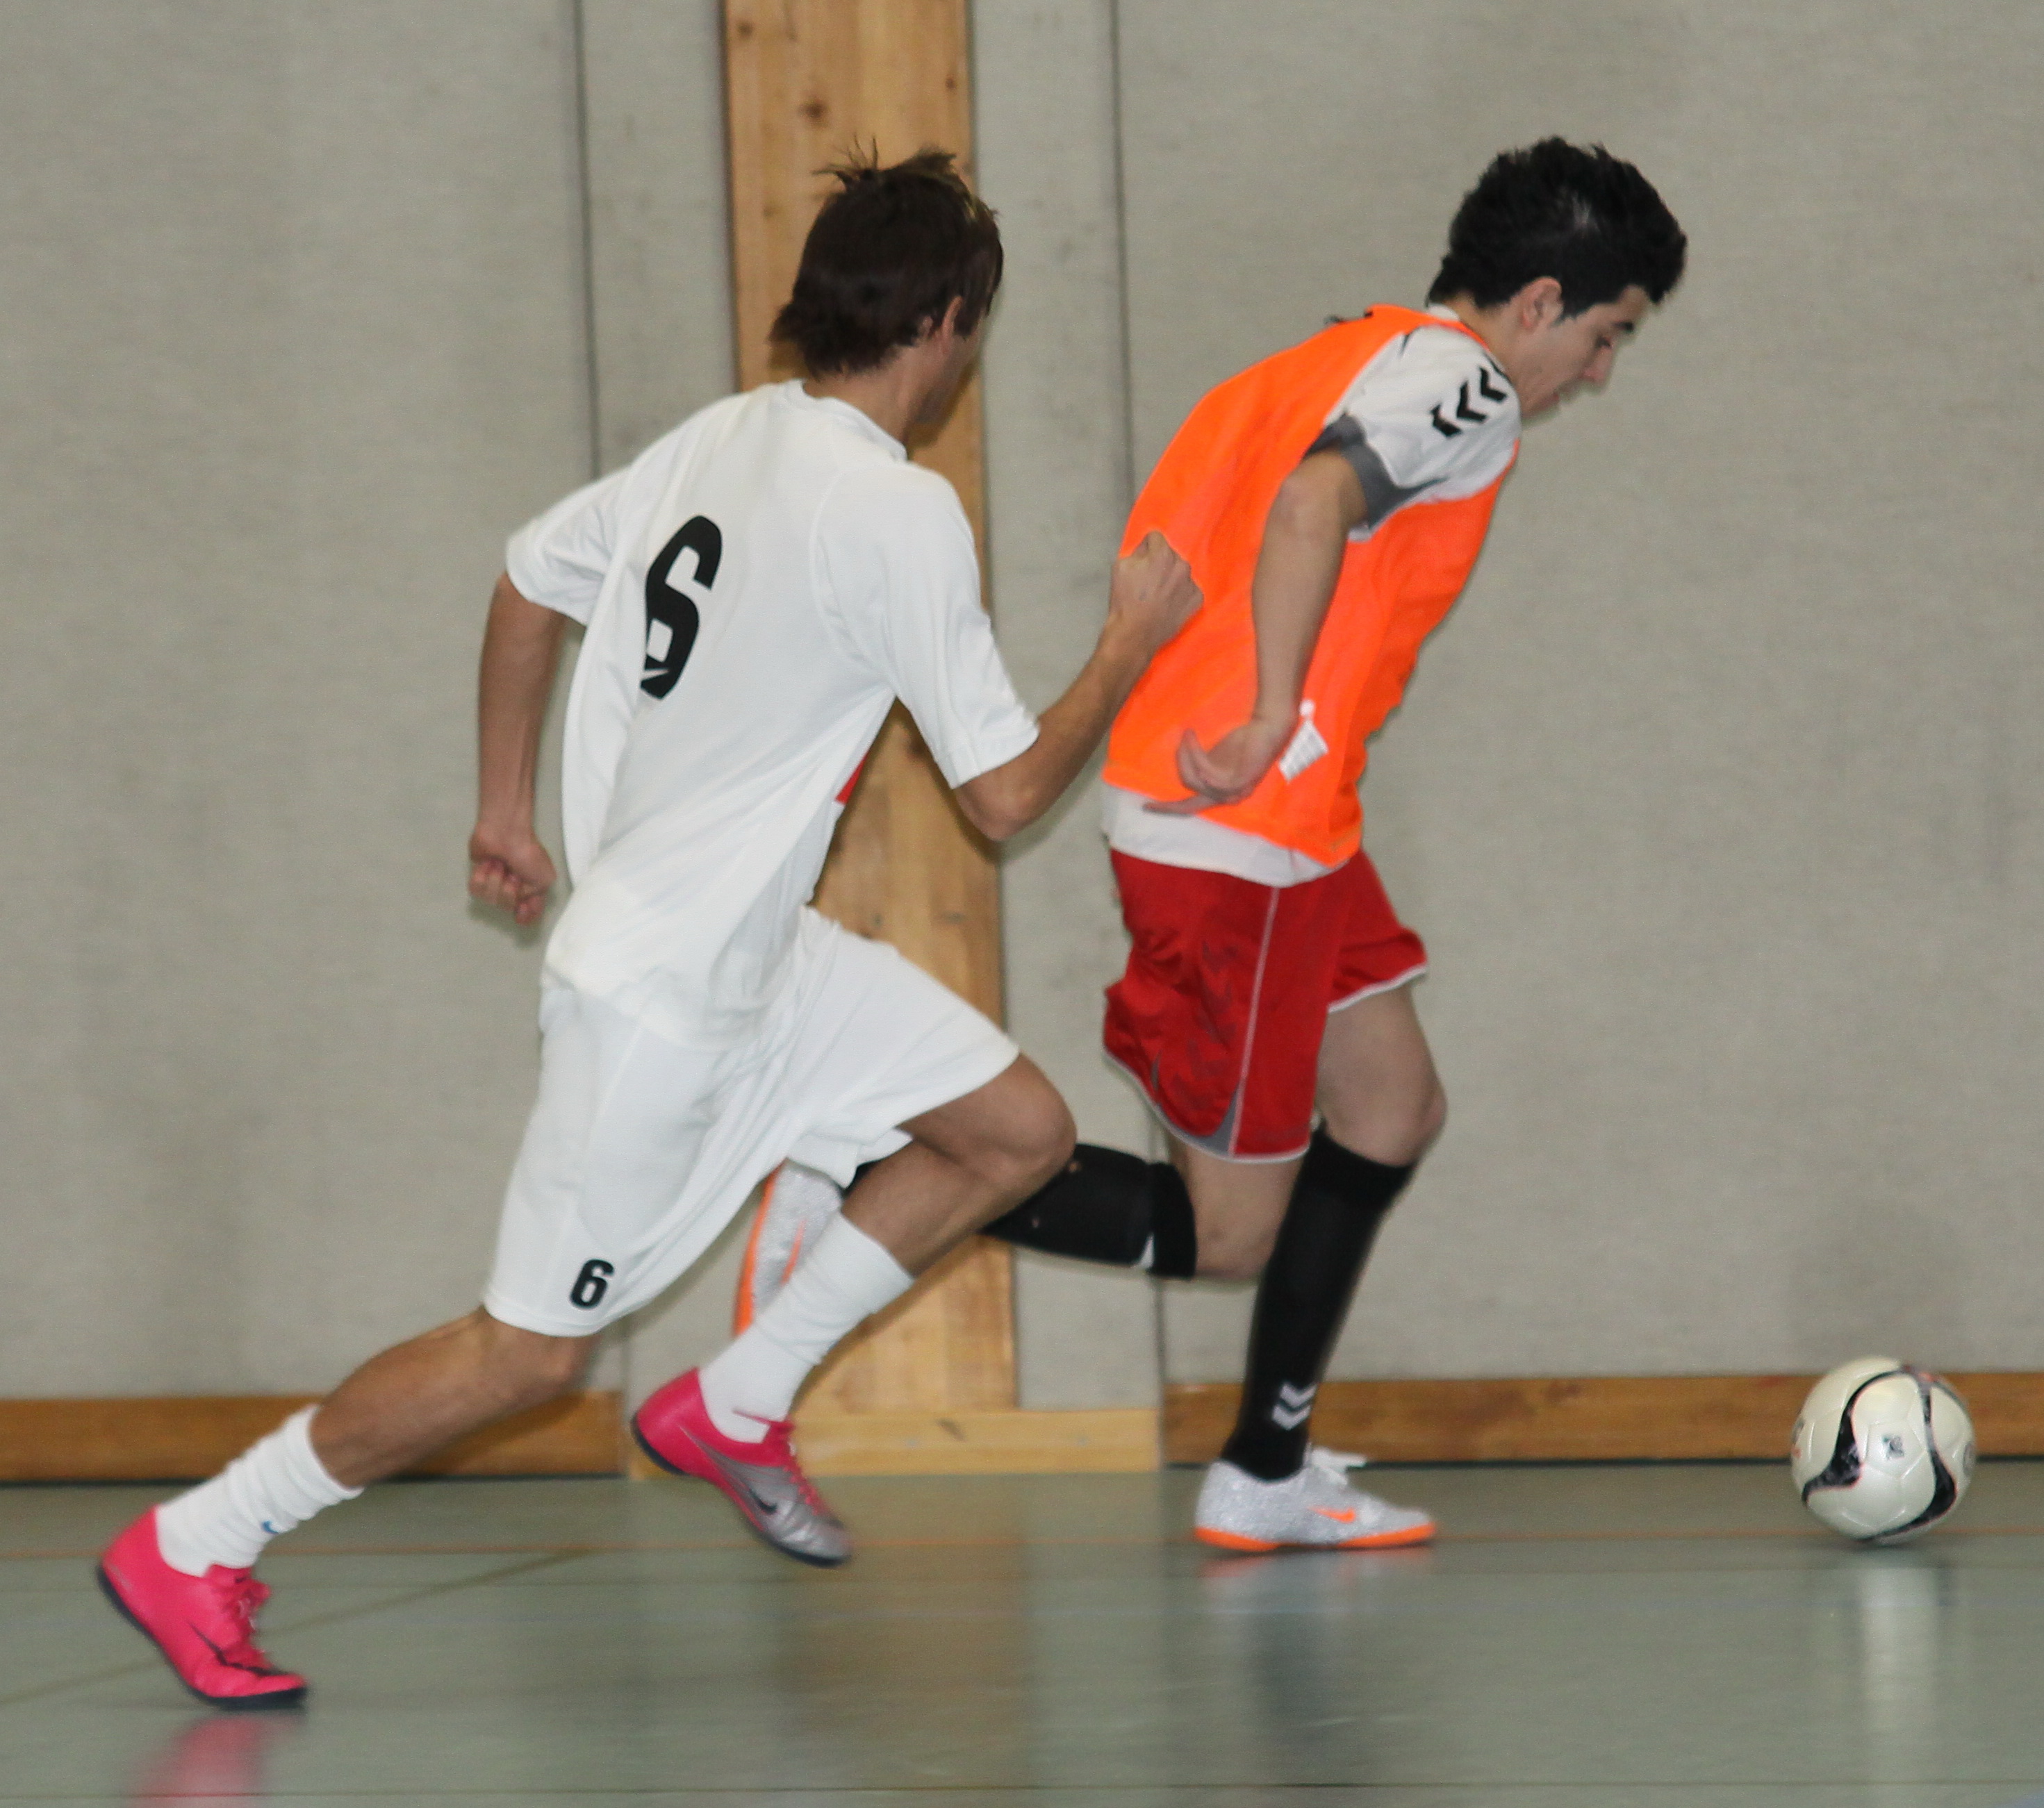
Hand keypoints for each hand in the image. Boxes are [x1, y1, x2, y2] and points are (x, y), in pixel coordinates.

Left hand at [468, 820, 556, 926]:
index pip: (529, 914)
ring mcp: (495, 884)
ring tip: (500, 864)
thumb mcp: (545, 878)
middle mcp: (513, 889)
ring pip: (490, 899)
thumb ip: (536, 899)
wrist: (505, 833)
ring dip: (496, 880)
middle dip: (509, 891)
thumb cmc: (527, 854)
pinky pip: (475, 891)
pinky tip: (487, 864)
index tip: (522, 909)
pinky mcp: (478, 876)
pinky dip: (481, 876)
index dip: (525, 917)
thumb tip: (520, 903)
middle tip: (513, 874)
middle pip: (507, 907)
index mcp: (532, 890)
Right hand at [1107, 531, 1200, 656]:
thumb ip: (1137, 551)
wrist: (1135, 634)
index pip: (1156, 537)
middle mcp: (1182, 565)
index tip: (1141, 561)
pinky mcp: (1197, 600)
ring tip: (1159, 594)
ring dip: (1171, 577)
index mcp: (1163, 554)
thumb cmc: (1125, 600)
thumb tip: (1147, 550)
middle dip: (1160, 563)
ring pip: (1180, 572)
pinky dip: (1180, 594)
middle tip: (1149, 581)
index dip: (1145, 547)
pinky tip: (1168, 604)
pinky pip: (1188, 589)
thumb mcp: (1120, 567)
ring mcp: (1191, 584)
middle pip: (1170, 555)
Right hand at [1145, 715, 1293, 815]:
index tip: (1147, 807)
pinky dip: (1196, 758)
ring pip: (1196, 782)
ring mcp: (1235, 790)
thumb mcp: (1215, 757)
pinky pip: (1209, 774)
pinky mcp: (1241, 780)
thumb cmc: (1242, 741)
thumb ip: (1200, 766)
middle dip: (1169, 805)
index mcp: (1220, 793)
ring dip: (1186, 756)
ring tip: (1186, 736)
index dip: (1169, 809)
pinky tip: (1190, 740)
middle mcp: (1227, 797)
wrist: (1267, 728)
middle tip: (1149, 801)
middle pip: (1190, 805)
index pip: (1191, 807)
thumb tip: (1181, 763)